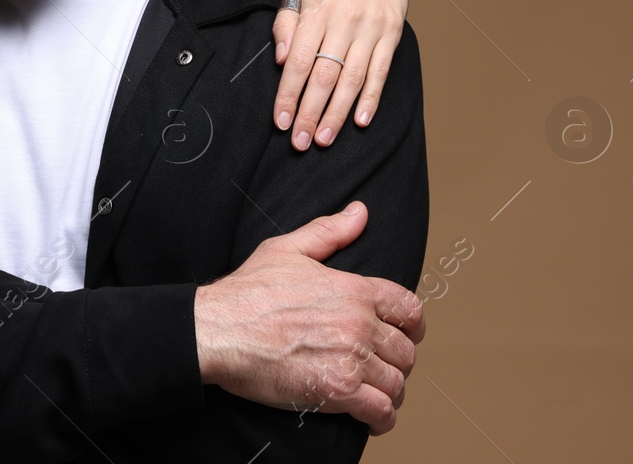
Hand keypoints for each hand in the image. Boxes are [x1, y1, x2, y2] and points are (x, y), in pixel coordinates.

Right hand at [193, 201, 424, 433]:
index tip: (407, 335)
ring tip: (376, 394)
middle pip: (405, 351)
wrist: (219, 330)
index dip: (413, 325)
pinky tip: (372, 418)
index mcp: (353, 289)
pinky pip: (380, 410)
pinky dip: (382, 418)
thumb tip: (359, 213)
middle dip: (397, 362)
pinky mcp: (337, 390)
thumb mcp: (286, 249)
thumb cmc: (247, 292)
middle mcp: (359, 323)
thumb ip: (328, 231)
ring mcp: (351, 358)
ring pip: (396, 383)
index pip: (408, 308)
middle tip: (380, 368)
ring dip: (389, 392)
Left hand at [272, 0, 410, 149]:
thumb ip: (287, 20)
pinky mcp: (392, 33)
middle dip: (310, 113)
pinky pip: (381, 71)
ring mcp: (371, 28)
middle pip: (325, 76)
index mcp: (317, 9)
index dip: (288, 94)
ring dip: (338, 113)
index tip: (280, 120)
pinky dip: (372, 98)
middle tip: (299, 142)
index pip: (299, 61)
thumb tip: (283, 59)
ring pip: (353, 79)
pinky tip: (361, 120)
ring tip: (323, 138)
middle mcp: (345, 20)